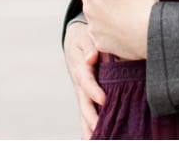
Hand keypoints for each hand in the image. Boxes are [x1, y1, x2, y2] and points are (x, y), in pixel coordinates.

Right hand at [63, 21, 105, 138]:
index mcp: (80, 68)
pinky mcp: (86, 98)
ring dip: (89, 127)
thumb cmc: (83, 38)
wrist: (74, 41)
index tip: (103, 100)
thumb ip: (89, 46)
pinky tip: (95, 139)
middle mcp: (80, 84)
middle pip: (84, 103)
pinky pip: (87, 114)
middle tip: (99, 129)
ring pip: (84, 112)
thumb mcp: (85, 37)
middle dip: (91, 117)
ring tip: (96, 141)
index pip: (86, 81)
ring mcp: (82, 93)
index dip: (93, 91)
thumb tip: (92, 57)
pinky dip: (89, 127)